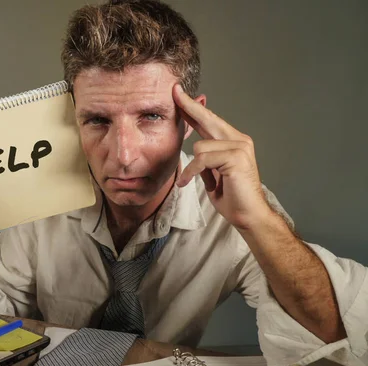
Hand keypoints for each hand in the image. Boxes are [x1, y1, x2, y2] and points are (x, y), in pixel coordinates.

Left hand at [173, 84, 271, 229]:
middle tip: (174, 92)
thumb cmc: (231, 197)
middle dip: (189, 107)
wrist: (247, 215)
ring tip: (196, 181)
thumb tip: (194, 146)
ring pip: (200, 146)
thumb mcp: (212, 173)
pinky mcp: (236, 157)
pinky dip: (191, 173)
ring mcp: (240, 147)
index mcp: (233, 141)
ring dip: (192, 168)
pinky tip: (187, 183)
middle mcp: (239, 140)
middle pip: (208, 118)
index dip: (193, 107)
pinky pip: (202, 160)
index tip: (178, 94)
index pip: (209, 120)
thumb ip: (205, 158)